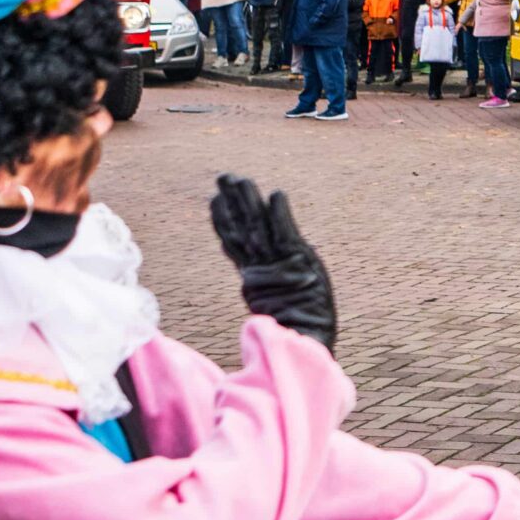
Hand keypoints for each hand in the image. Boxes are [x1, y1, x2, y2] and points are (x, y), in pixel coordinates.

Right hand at [209, 175, 336, 349]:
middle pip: (243, 228)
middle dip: (233, 201)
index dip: (224, 219)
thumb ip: (263, 289)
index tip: (215, 199)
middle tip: (223, 177)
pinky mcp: (297, 262)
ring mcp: (277, 264)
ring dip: (249, 201)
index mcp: (255, 277)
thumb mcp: (278, 304)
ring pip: (258, 226)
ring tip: (239, 179)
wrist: (304, 342)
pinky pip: (286, 233)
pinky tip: (276, 195)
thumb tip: (249, 281)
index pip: (235, 242)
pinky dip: (280, 214)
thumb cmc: (297, 328)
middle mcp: (262, 267)